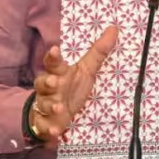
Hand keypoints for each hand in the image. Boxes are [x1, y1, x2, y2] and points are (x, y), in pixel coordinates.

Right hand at [30, 25, 118, 146]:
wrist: (56, 113)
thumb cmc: (72, 86)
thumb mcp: (87, 69)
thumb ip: (98, 51)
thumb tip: (114, 28)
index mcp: (59, 73)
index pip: (53, 62)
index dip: (53, 56)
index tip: (55, 50)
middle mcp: (49, 88)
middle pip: (44, 82)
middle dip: (47, 82)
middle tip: (53, 82)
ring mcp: (46, 105)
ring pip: (44, 104)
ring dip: (51, 106)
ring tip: (59, 107)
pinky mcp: (46, 122)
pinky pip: (45, 125)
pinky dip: (50, 128)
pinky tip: (55, 130)